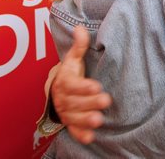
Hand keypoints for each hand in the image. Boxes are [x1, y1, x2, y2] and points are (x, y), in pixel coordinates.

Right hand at [51, 26, 111, 143]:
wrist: (58, 91)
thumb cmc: (70, 73)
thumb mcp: (73, 59)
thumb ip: (79, 46)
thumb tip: (81, 28)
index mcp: (64, 81)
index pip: (71, 85)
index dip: (83, 86)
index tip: (97, 86)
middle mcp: (62, 98)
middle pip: (74, 102)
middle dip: (89, 102)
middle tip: (106, 100)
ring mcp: (65, 112)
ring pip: (73, 117)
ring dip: (85, 119)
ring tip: (99, 119)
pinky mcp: (70, 123)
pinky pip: (72, 130)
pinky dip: (80, 134)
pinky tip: (90, 137)